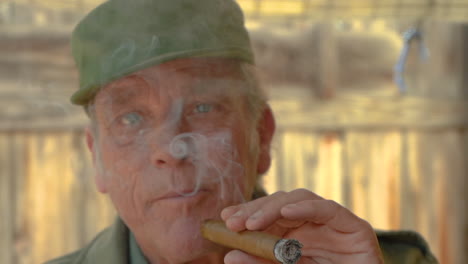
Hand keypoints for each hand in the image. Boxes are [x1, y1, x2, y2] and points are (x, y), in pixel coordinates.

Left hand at [220, 189, 383, 263]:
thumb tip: (230, 256)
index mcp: (299, 237)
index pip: (270, 216)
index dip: (248, 213)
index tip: (225, 218)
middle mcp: (314, 227)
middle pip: (282, 204)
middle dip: (256, 210)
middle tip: (233, 222)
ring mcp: (334, 225)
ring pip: (301, 200)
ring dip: (273, 208)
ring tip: (252, 223)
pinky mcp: (355, 228)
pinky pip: (329, 210)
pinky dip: (306, 207)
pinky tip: (287, 211)